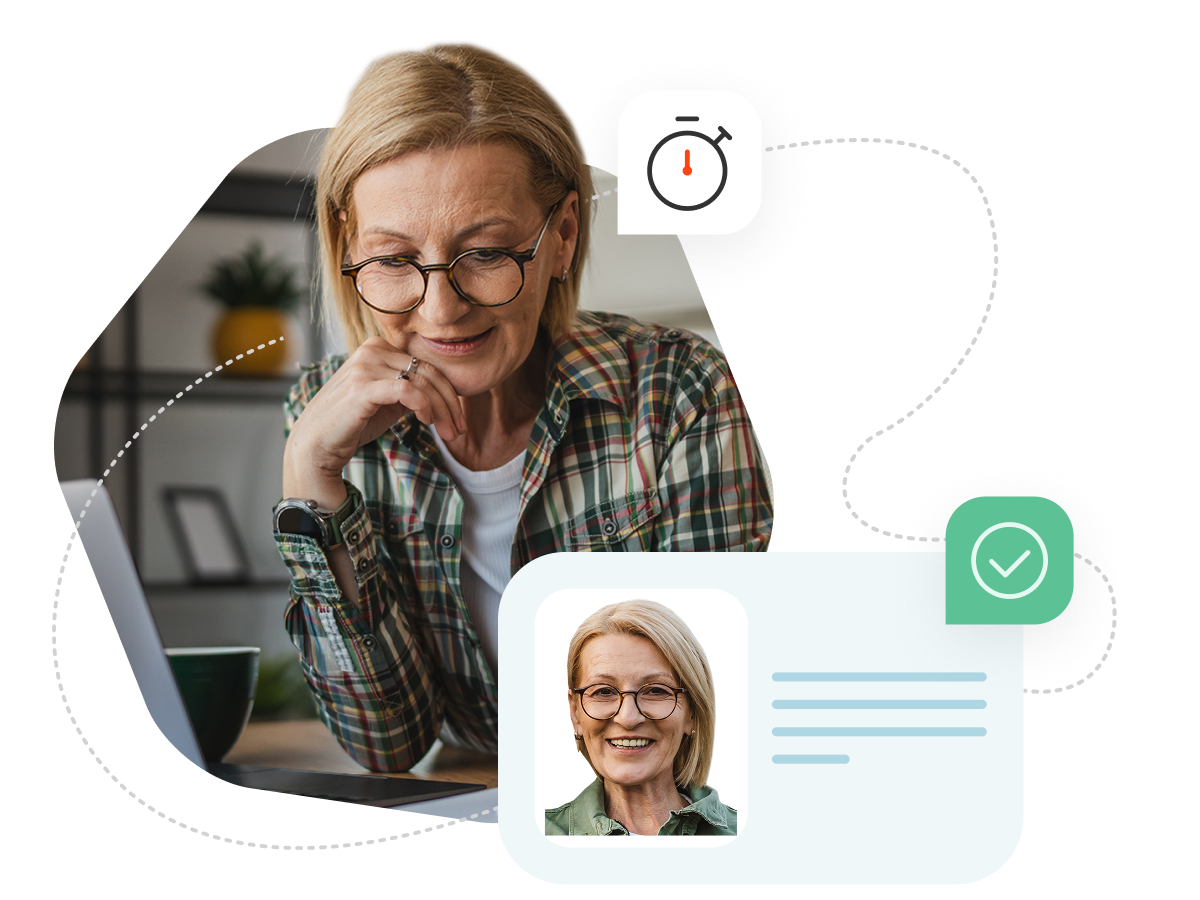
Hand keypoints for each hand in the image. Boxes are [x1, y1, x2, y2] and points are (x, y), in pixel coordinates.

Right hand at [282, 337, 465, 505]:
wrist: (316, 445)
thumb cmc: (351, 423)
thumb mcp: (386, 401)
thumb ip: (409, 389)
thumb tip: (442, 391)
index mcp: (377, 348)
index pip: (426, 364)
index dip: (448, 392)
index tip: (457, 418)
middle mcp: (371, 350)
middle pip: (428, 372)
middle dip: (450, 403)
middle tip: (458, 429)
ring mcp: (365, 366)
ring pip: (422, 383)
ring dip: (442, 411)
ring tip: (449, 433)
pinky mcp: (363, 387)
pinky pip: (407, 391)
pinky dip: (424, 406)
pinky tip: (427, 422)